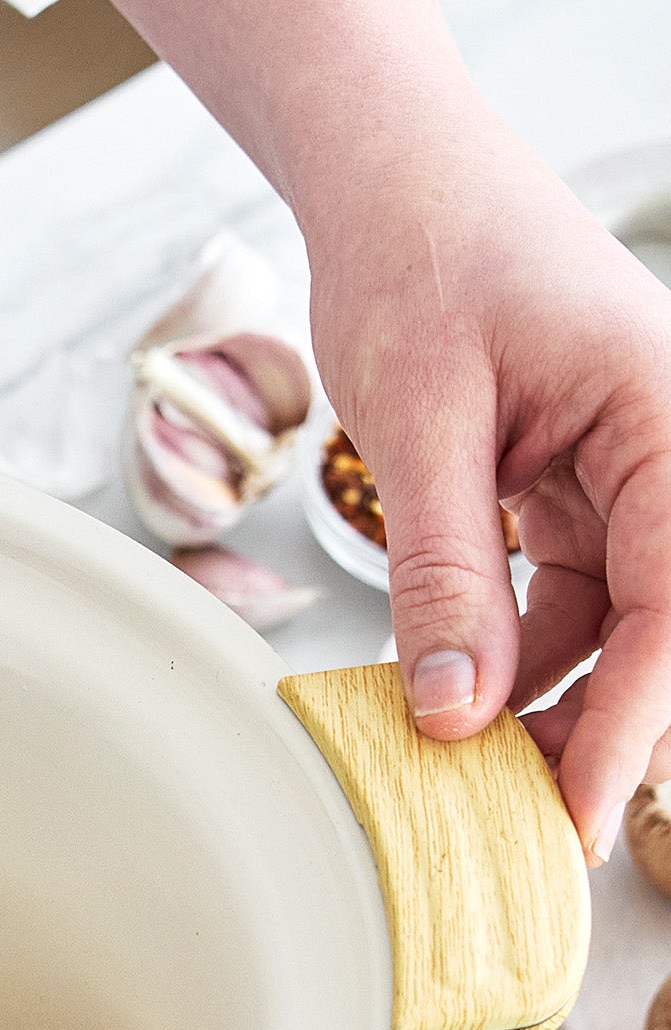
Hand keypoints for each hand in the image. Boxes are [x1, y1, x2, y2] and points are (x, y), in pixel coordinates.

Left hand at [300, 120, 670, 863]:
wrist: (395, 190)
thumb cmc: (421, 264)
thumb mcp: (420, 426)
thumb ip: (442, 569)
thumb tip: (451, 708)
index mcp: (667, 419)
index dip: (624, 725)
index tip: (570, 817)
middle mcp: (665, 453)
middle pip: (657, 628)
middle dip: (590, 729)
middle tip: (514, 828)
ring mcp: (621, 474)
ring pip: (606, 626)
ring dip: (541, 703)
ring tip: (462, 779)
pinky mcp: (568, 491)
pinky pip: (559, 598)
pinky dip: (508, 656)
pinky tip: (448, 704)